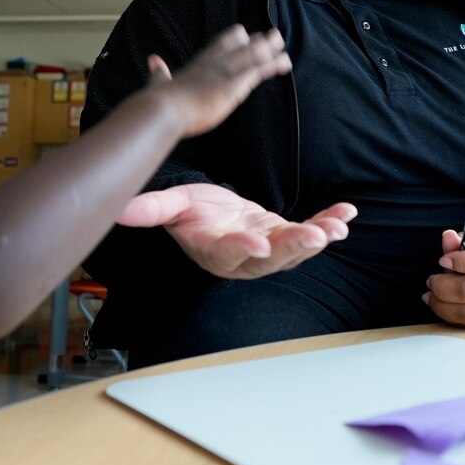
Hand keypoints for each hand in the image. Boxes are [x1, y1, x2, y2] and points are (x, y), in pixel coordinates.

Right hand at [116, 183, 356, 278]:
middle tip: (313, 236)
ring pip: (295, 251)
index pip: (228, 253)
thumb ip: (151, 209)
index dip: (242, 248)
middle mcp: (244, 257)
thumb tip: (118, 210)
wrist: (212, 219)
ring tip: (335, 227)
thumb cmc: (192, 213)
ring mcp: (269, 250)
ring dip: (317, 239)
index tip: (257, 242)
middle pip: (270, 258)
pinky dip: (329, 223)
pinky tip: (347, 214)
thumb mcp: (172, 206)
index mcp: (214, 250)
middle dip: (293, 248)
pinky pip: (310, 233)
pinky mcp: (286, 237)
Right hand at [145, 25, 291, 136]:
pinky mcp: (233, 85)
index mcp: (198, 64)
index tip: (245, 33)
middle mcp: (213, 64)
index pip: (219, 45)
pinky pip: (257, 71)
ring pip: (252, 55)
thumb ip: (158, 72)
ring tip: (282, 41)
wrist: (163, 110)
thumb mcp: (159, 82)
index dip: (234, 39)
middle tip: (273, 35)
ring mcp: (224, 72)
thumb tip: (152, 60)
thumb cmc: (160, 101)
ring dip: (270, 48)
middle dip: (258, 42)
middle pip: (240, 47)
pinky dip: (272, 65)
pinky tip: (284, 61)